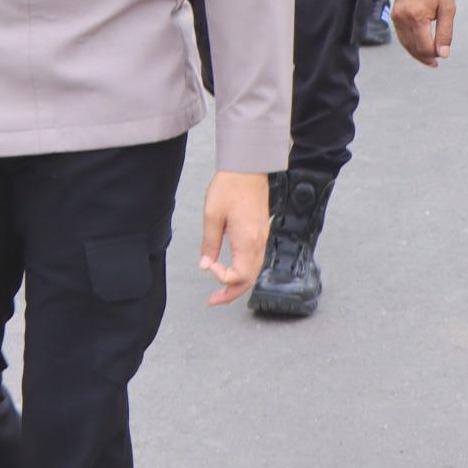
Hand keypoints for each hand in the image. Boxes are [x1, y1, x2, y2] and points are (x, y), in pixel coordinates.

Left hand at [199, 170, 269, 306]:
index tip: (208, 266)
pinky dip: (244, 271)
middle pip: (249, 279)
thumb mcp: (212, 215)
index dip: (222, 278)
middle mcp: (259, 243)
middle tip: (213, 301)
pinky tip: (231, 270)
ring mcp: (262, 237)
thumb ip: (209, 243)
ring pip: (254, 271)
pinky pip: (255, 260)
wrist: (247, 166)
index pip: (239, 276)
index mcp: (248, 241)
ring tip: (220, 290)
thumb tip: (205, 265)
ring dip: (238, 284)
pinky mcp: (261, 231)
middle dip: (232, 293)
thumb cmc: (229, 187)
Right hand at [390, 0, 456, 66]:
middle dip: (425, 57)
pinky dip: (410, 45)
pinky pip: (402, 37)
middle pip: (413, 47)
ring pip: (406, 44)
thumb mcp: (447, 9)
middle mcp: (402, 18)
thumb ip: (445, 33)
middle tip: (436, 63)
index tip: (443, 55)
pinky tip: (419, 48)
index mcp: (416, 16)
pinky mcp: (394, 16)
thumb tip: (443, 54)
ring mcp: (396, 17)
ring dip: (417, 53)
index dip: (434, 54)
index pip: (424, 46)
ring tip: (430, 60)